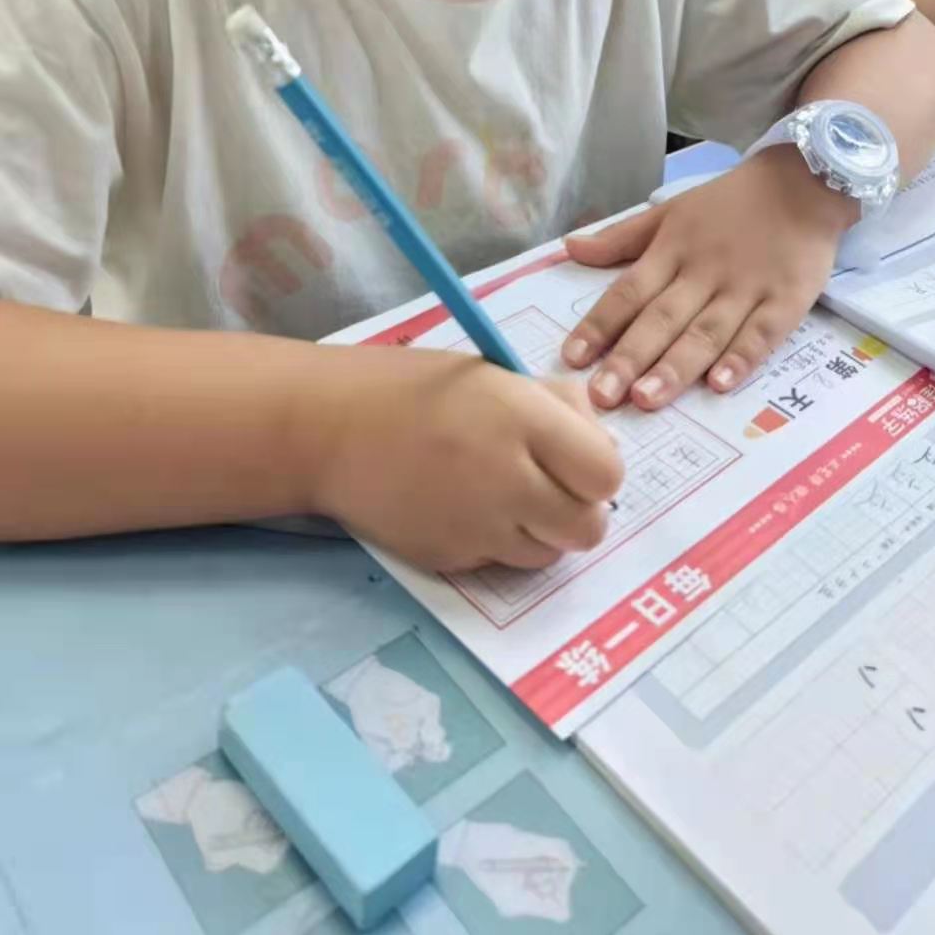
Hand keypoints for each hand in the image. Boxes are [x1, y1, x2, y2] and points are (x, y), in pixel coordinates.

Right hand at [310, 348, 621, 572]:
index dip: (598, 468)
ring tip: (503, 493)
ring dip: (540, 530)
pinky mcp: (450, 559)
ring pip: (549, 554)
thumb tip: (603, 446)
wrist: (328, 429)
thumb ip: (556, 406)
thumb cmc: (415, 389)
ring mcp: (477, 526)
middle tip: (550, 485)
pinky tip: (463, 506)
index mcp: (521, 418)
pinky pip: (501, 562)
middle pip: (588, 528)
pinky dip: (496, 540)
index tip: (576, 457)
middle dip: (578, 509)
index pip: (607, 473)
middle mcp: (505, 477)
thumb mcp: (494, 373)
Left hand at [562, 148, 853, 410]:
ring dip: (676, 366)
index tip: (571, 357)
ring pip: (706, 331)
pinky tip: (720, 384)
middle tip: (602, 396)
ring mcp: (747, 287)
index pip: (628, 291)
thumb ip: (620, 238)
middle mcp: (704, 271)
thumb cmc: (729, 203)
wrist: (804, 180)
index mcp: (672, 249)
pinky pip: (762, 333)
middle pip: (662, 318)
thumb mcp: (670, 211)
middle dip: (629, 358)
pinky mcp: (787, 299)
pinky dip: (741, 358)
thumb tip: (570, 248)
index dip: (599, 325)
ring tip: (646, 399)